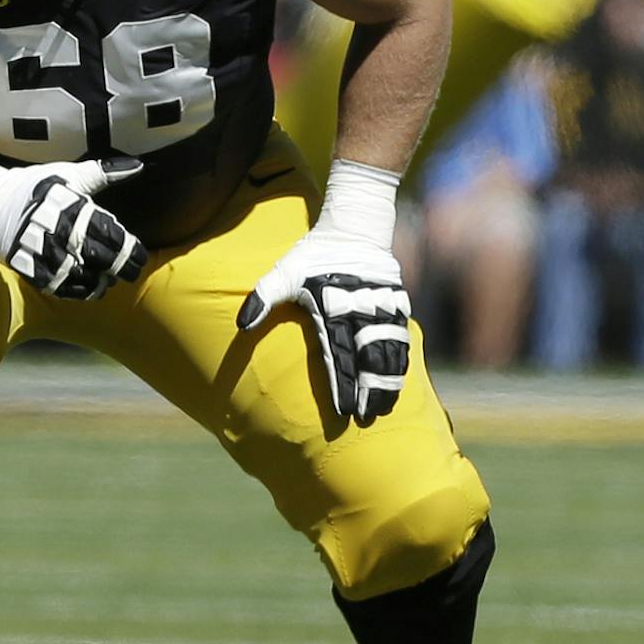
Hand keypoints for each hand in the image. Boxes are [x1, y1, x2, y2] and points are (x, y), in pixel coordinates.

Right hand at [0, 156, 147, 300]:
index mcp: (71, 204)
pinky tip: (86, 289)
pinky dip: (75, 291)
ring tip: (108, 283)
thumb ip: (103, 173)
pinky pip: (56, 284)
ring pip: (80, 275)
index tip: (140, 257)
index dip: (129, 248)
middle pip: (99, 256)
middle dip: (120, 267)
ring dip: (99, 282)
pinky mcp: (25, 264)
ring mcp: (40, 248)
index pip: (110, 232)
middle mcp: (58, 228)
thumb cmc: (33, 186)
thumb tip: (138, 165)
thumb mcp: (68, 175)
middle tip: (130, 273)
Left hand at [236, 159, 410, 425]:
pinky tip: (397, 382)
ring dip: (388, 381)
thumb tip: (241, 325)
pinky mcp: (397, 304)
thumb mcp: (284, 272)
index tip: (344, 409)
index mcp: (333, 307)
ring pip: (390, 352)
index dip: (344, 384)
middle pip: (369, 359)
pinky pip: (402, 339)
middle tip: (366, 417)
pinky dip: (401, 362)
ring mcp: (382, 308)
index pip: (340, 354)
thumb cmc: (314, 254)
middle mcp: (361, 311)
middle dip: (369, 390)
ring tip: (382, 408)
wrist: (355, 227)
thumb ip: (263, 298)